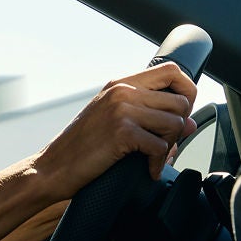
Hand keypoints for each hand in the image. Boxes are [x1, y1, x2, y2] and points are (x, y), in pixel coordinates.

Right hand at [34, 61, 197, 200]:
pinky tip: (148, 170)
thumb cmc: (77, 150)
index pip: (172, 71)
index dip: (187, 91)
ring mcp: (121, 110)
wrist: (50, 169)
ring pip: (175, 122)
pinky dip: (158, 162)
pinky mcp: (121, 133)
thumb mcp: (110, 122)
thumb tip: (190, 123)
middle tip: (164, 144)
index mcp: (119, 84)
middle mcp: (121, 92)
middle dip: (179, 127)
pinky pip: (161, 145)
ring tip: (154, 158)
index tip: (181, 113)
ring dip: (170, 145)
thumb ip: (147, 116)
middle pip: (180, 101)